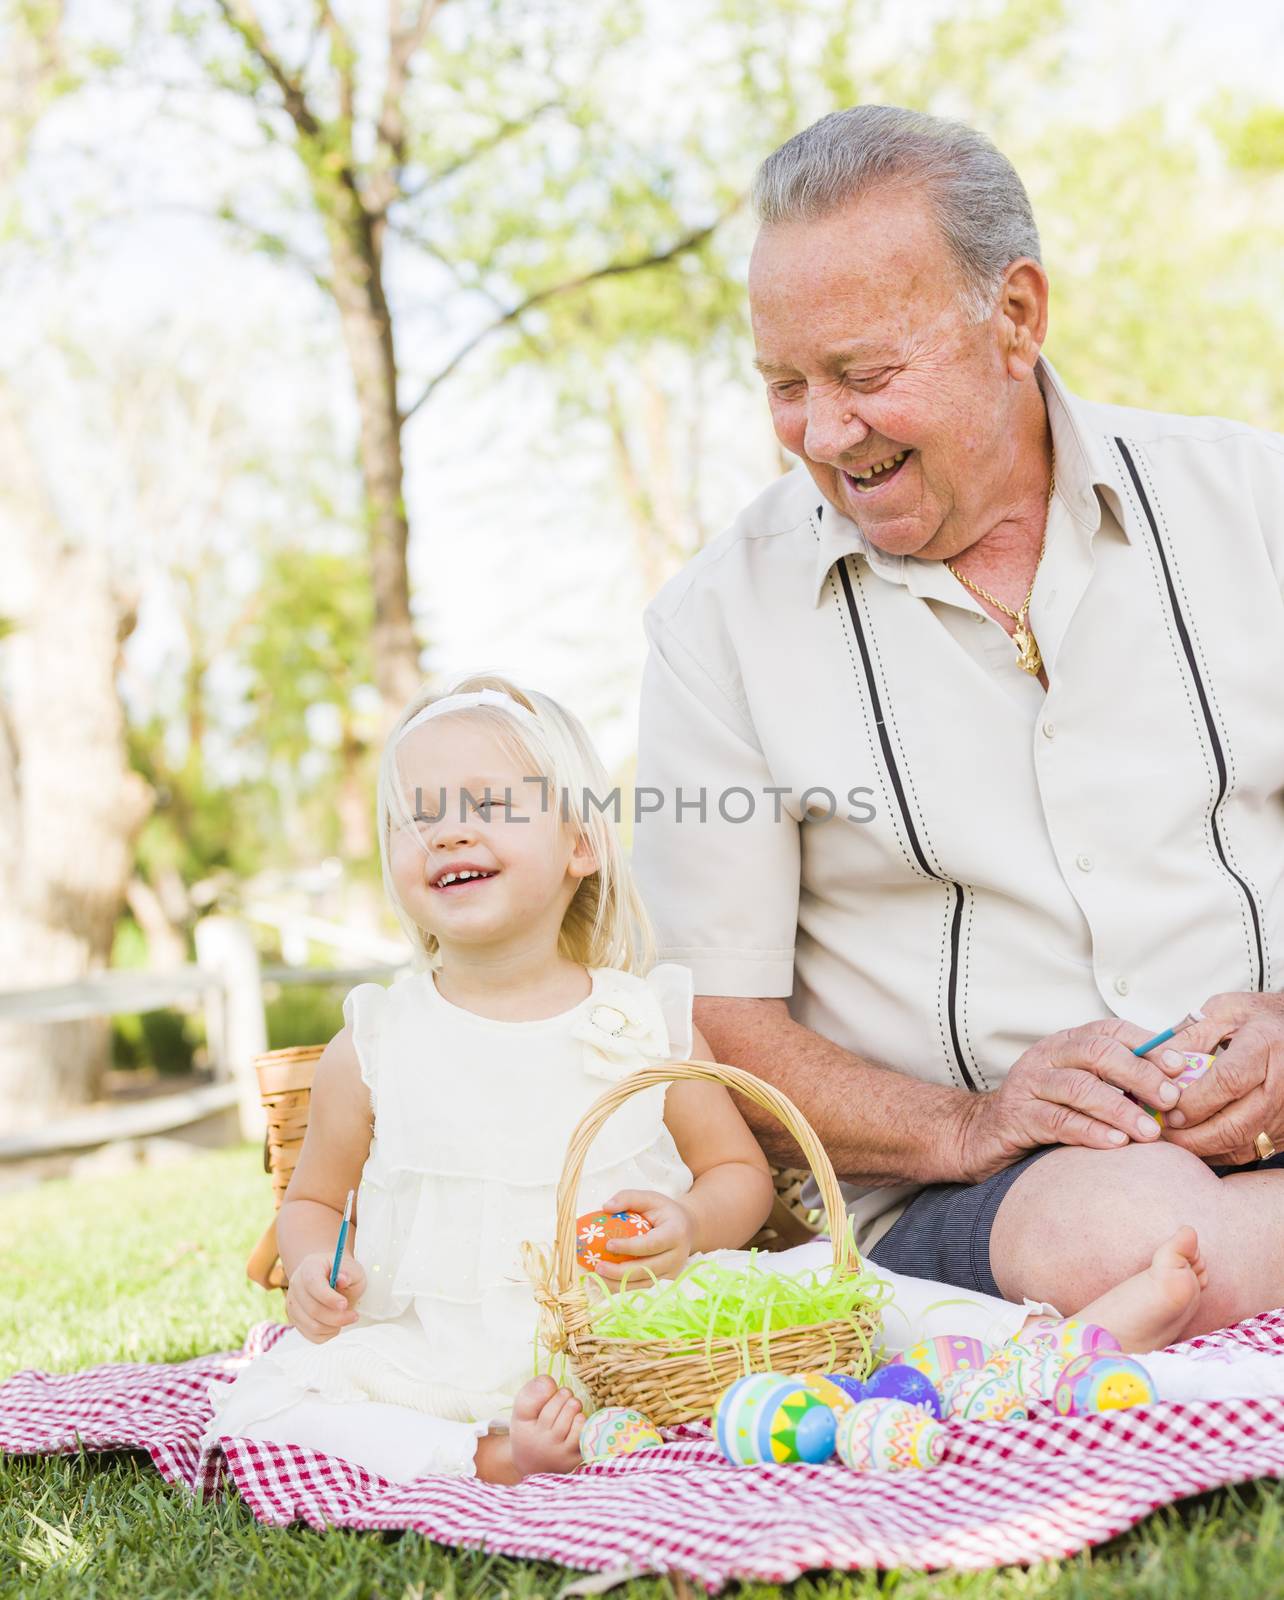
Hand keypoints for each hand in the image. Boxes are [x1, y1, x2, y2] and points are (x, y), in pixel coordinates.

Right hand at [286, 1251, 365, 1343]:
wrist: (328, 1276)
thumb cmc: (341, 1273)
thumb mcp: (351, 1268)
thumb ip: (349, 1273)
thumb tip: (343, 1279)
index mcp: (309, 1268)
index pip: (313, 1284)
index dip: (329, 1298)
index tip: (344, 1304)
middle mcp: (296, 1286)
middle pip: (313, 1310)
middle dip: (337, 1317)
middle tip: (354, 1315)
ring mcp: (293, 1305)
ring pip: (312, 1326)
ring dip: (334, 1326)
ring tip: (347, 1318)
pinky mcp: (296, 1321)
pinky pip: (312, 1336)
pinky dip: (328, 1333)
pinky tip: (336, 1323)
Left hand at [592, 1190, 696, 1286]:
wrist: (688, 1228)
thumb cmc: (664, 1212)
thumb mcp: (650, 1198)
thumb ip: (628, 1198)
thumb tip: (606, 1207)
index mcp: (675, 1233)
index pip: (651, 1244)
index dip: (630, 1247)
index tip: (608, 1245)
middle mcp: (677, 1256)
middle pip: (647, 1269)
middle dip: (621, 1272)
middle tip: (598, 1267)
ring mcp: (673, 1271)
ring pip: (644, 1282)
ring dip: (620, 1284)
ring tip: (598, 1278)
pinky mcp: (667, 1280)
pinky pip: (644, 1286)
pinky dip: (624, 1287)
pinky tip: (606, 1282)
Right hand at [959, 1018, 1192, 1180]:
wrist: (983, 1135)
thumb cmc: (1045, 1112)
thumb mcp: (1082, 1089)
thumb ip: (1120, 1083)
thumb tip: (1178, 1084)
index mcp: (1066, 1043)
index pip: (1110, 1031)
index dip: (1147, 1045)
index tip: (1179, 1066)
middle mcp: (1047, 1056)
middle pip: (1096, 1053)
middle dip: (1140, 1075)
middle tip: (1171, 1100)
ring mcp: (1029, 1084)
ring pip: (1079, 1087)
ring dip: (1120, 1109)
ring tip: (1150, 1131)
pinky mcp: (1017, 1117)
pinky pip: (1057, 1121)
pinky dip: (1090, 1131)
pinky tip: (1115, 1144)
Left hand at [1160, 992, 1283, 1163]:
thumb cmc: (1260, 1020)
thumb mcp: (1224, 1012)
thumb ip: (1189, 1036)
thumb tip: (1153, 1059)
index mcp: (1264, 1047)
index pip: (1228, 1082)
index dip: (1194, 1101)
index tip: (1166, 1107)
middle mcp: (1280, 1085)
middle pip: (1234, 1125)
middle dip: (1191, 1135)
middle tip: (1160, 1129)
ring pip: (1240, 1144)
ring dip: (1201, 1147)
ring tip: (1171, 1137)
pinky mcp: (1283, 1132)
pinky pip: (1248, 1151)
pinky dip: (1217, 1151)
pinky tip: (1195, 1141)